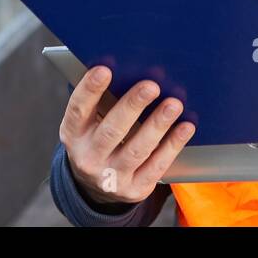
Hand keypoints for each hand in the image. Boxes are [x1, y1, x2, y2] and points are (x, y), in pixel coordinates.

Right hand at [59, 65, 195, 205]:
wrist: (96, 185)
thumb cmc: (98, 139)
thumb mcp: (89, 123)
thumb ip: (102, 101)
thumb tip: (131, 68)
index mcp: (73, 135)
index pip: (78, 110)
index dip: (90, 90)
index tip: (104, 69)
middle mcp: (88, 158)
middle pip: (111, 131)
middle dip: (132, 106)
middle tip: (151, 86)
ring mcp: (111, 177)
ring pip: (136, 150)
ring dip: (157, 125)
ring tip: (173, 105)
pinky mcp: (134, 189)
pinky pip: (156, 166)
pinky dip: (172, 145)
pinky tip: (184, 128)